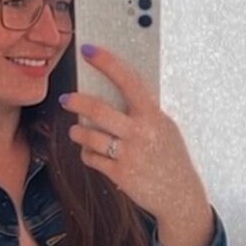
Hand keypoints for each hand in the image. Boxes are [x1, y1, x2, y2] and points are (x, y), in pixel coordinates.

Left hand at [61, 45, 213, 245]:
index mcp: (153, 116)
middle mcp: (141, 133)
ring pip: (89, 136)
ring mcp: (129, 155)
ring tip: (76, 130)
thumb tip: (115, 91)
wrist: (179, 195)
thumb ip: (143, 112)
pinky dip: (86, 153)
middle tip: (65, 99)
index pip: (128, 80)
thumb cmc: (170, 157)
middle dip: (76, 101)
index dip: (106, 62)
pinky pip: (91, 158)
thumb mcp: (165, 128)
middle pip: (98, 110)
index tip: (88, 50)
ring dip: (77, 131)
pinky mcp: (120, 175)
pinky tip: (90, 152)